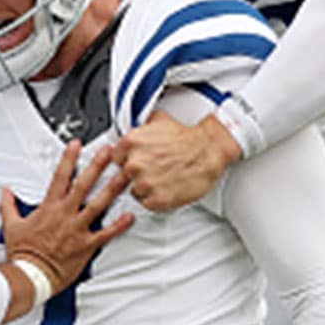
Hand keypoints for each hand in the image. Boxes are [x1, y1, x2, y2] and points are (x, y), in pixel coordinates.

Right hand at [0, 140, 133, 295]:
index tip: (77, 145)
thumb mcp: (11, 225)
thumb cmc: (24, 254)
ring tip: (126, 176)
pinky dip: (119, 226)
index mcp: (49, 208)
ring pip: (99, 204)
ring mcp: (77, 229)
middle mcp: (65, 214)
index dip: (69, 158)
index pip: (60, 176)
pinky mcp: (86, 245)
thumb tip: (6, 193)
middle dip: (97, 165)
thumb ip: (9, 206)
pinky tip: (130, 216)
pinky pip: (106, 233)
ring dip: (114, 188)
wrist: (31, 275)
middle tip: (110, 152)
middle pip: (84, 184)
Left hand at [117, 112, 240, 211]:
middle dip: (139, 174)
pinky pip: (148, 204)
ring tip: (163, 180)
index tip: (139, 162)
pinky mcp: (157, 199)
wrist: (208, 151)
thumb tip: (139, 127)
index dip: (129, 161)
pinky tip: (168, 189)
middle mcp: (134, 164)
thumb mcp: (160, 120)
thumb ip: (142, 127)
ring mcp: (144, 183)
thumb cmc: (188, 138)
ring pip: (136, 191)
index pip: (116, 159)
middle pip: (125, 176)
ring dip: (147, 188)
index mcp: (130, 143)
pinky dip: (157, 199)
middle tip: (155, 171)